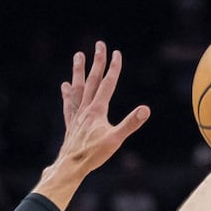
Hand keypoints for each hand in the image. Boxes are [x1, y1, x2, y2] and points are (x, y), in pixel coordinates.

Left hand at [38, 42, 149, 204]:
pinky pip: (69, 104)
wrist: (71, 166)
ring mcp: (77, 115)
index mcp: (98, 110)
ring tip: (78, 56)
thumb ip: (130, 123)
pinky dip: (68, 94)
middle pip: (92, 80)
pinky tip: (65, 86)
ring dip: (79, 71)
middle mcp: (86, 109)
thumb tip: (146, 109)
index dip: (113, 68)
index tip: (116, 53)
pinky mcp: (71, 124)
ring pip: (78, 88)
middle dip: (97, 62)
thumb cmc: (93, 154)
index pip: (107, 84)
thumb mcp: (116, 139)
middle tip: (99, 45)